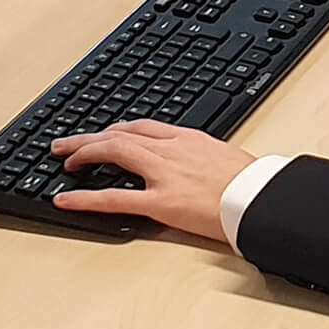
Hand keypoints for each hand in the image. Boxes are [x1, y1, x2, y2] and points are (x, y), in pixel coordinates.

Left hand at [50, 120, 254, 242]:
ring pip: (114, 153)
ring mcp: (165, 174)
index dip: (116, 130)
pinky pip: (114, 198)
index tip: (103, 135)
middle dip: (89, 138)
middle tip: (66, 145)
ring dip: (83, 154)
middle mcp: (173, 150)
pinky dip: (85, 198)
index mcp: (190, 139)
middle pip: (120, 134)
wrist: (264, 197)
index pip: (143, 126)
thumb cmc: (253, 183)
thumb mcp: (226, 158)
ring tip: (64, 162)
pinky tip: (66, 198)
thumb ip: (202, 158)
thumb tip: (193, 165)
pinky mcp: (161, 202)